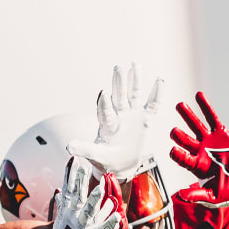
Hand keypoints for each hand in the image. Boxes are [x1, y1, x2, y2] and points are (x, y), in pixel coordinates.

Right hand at [32, 158, 123, 228]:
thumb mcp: (59, 221)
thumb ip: (61, 205)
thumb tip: (58, 191)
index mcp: (67, 211)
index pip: (69, 188)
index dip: (71, 174)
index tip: (74, 159)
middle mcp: (74, 217)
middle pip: (78, 195)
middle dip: (82, 180)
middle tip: (85, 165)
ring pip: (90, 211)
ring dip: (95, 200)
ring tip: (100, 188)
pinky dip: (109, 224)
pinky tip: (117, 216)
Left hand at [67, 63, 163, 177]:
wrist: (120, 165)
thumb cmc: (106, 161)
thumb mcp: (95, 156)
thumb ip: (85, 149)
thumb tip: (69, 146)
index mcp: (107, 126)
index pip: (105, 112)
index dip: (104, 103)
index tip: (104, 93)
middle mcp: (119, 117)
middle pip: (119, 97)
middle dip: (119, 83)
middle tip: (117, 68)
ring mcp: (132, 116)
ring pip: (133, 95)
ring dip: (134, 80)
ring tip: (134, 64)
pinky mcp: (144, 120)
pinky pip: (152, 106)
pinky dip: (157, 94)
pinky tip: (160, 80)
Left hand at [170, 91, 228, 207]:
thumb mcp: (213, 196)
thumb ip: (198, 195)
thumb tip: (181, 196)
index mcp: (197, 166)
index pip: (184, 159)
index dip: (179, 155)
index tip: (173, 150)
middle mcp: (200, 152)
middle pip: (186, 141)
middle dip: (179, 136)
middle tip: (173, 131)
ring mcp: (209, 141)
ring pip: (196, 126)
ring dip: (188, 116)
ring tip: (179, 105)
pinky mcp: (220, 133)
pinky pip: (211, 118)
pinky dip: (205, 107)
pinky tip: (199, 97)